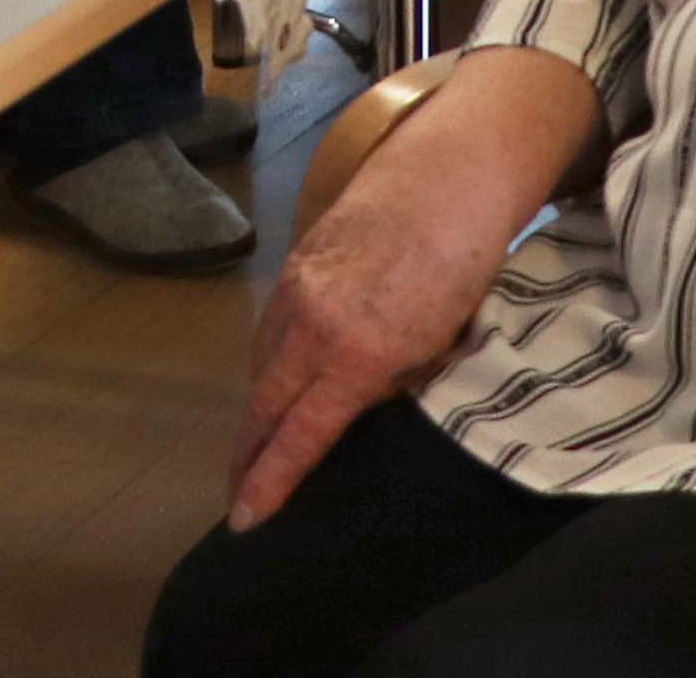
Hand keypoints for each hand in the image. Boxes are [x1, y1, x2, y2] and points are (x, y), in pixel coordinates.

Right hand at [224, 144, 518, 526]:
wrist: (444, 177)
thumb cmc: (461, 267)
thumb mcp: (437, 345)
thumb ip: (390, 383)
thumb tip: (356, 409)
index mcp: (357, 355)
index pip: (300, 434)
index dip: (269, 481)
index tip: (244, 517)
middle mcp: (313, 326)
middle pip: (264, 403)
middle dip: (246, 453)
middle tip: (234, 492)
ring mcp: (298, 290)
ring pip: (260, 362)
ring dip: (256, 406)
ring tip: (256, 441)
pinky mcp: (295, 263)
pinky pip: (269, 326)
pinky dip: (267, 359)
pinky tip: (277, 373)